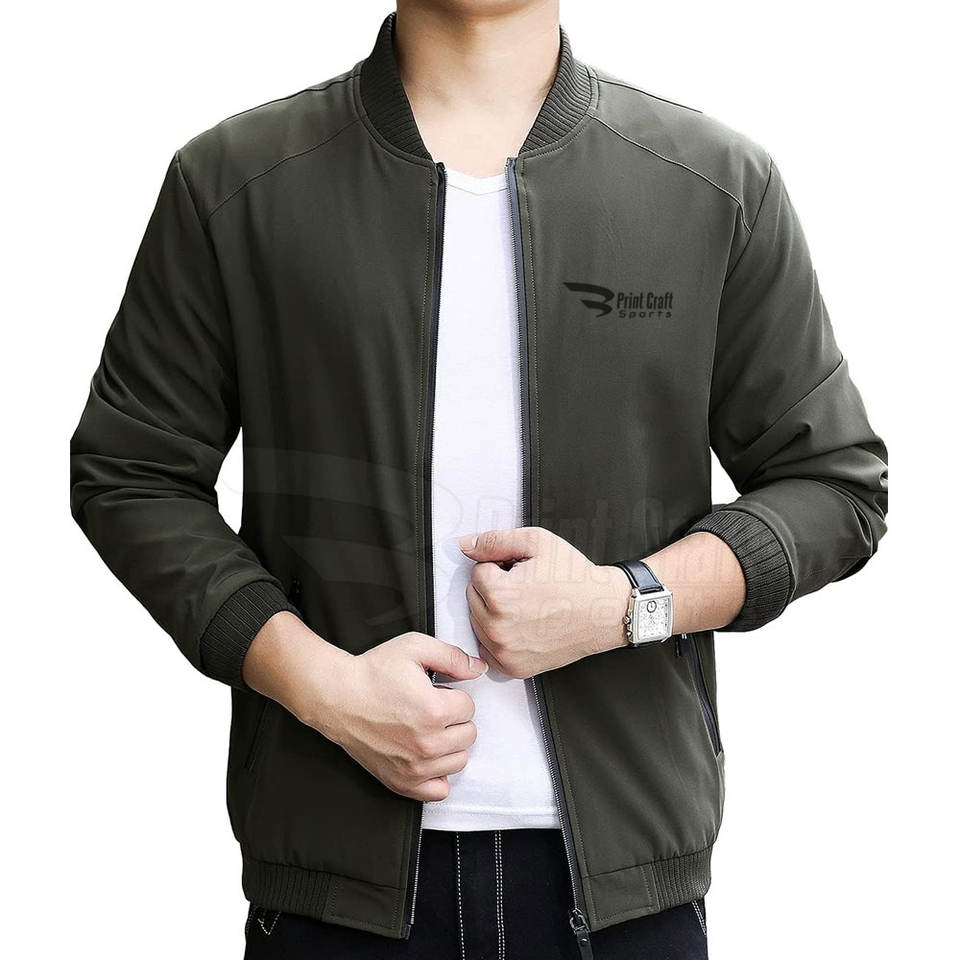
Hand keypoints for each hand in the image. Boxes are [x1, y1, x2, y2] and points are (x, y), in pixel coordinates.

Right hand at [243, 617, 484, 800]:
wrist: (336, 696)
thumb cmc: (373, 672)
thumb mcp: (414, 647)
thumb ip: (452, 657)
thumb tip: (479, 669)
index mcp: (435, 711)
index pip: (469, 707)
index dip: (453, 695)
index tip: (435, 691)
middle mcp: (428, 744)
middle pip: (468, 734)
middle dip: (454, 719)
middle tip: (430, 709)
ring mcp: (415, 767)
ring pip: (459, 761)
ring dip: (449, 745)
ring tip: (426, 729)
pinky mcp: (401, 782)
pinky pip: (438, 791)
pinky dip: (437, 775)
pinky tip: (426, 756)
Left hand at [459, 527, 631, 678]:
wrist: (604, 612)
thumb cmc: (574, 578)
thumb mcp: (537, 542)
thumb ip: (494, 541)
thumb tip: (464, 546)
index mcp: (500, 595)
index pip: (477, 572)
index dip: (500, 567)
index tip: (523, 572)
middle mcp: (497, 627)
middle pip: (473, 596)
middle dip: (495, 588)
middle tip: (527, 588)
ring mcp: (504, 651)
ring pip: (478, 621)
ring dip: (494, 611)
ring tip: (527, 606)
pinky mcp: (513, 667)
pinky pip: (487, 646)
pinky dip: (499, 636)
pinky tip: (523, 626)